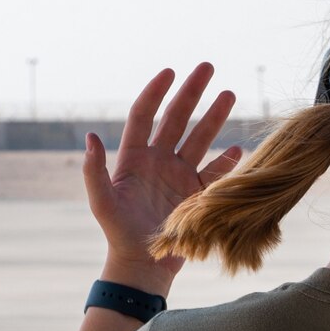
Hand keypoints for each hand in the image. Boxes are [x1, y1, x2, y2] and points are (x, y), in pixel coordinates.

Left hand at [85, 63, 242, 292]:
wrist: (143, 263)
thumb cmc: (118, 233)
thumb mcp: (101, 202)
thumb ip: (94, 170)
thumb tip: (90, 135)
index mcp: (134, 158)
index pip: (144, 115)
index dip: (155, 92)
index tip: (170, 71)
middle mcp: (158, 161)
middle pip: (176, 119)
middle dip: (192, 92)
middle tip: (208, 67)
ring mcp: (180, 176)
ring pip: (200, 139)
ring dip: (214, 117)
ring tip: (230, 94)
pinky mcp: (198, 194)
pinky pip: (216, 172)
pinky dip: (228, 161)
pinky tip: (239, 149)